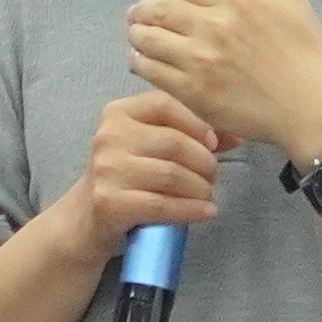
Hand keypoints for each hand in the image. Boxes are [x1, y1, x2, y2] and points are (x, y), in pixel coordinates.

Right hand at [75, 89, 224, 238]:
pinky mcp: (109, 202)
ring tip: (208, 194)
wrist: (86, 217)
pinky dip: (191, 210)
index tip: (214, 143)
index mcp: (118, 113)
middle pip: (173, 143)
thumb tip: (235, 136)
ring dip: (200, 188)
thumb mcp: (149, 146)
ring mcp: (106, 170)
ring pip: (171, 175)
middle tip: (213, 176)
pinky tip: (206, 211)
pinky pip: (161, 204)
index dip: (196, 123)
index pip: (165, 104)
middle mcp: (108, 136)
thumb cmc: (127, 176)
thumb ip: (187, 134)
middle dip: (204, 161)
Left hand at [125, 0, 321, 163]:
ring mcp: (201, 60)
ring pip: (150, 39)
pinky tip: (141, 62)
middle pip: (160, 10)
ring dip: (137, 35)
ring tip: (135, 36)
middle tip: (135, 15)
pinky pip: (152, 71)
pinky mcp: (193, 92)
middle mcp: (215, 26)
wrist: (310, 107)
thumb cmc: (305, 53)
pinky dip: (140, 63)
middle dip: (142, 10)